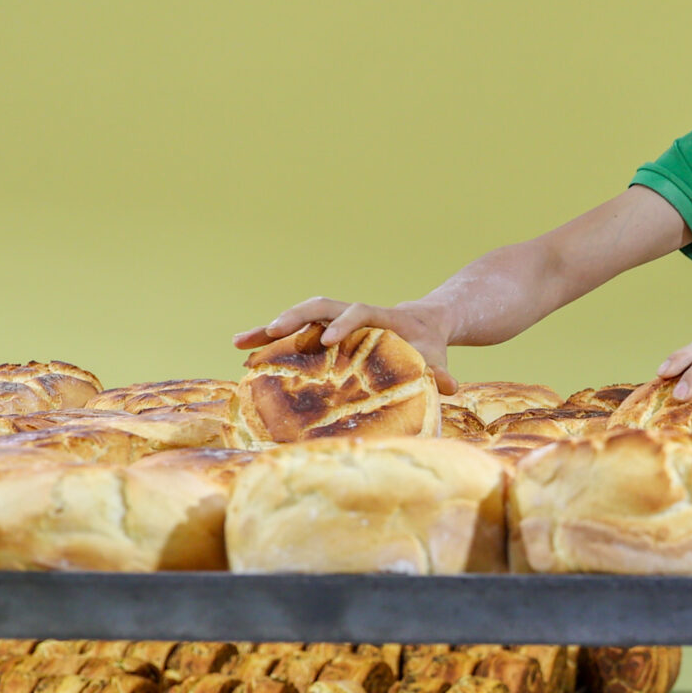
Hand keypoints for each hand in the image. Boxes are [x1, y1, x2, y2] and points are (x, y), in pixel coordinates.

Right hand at [234, 298, 456, 393]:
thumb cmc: (429, 344)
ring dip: (269, 328)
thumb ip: (440, 371)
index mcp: (381, 316)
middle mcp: (353, 313)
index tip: (329, 340)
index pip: (359, 311)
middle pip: (319, 305)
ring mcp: (336, 319)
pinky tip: (242, 349)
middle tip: (272, 333)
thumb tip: (452, 387)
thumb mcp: (436, 357)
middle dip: (294, 318)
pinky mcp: (324, 329)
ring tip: (239, 343)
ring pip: (299, 316)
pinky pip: (294, 330)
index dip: (344, 323)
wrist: (424, 324)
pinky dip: (268, 338)